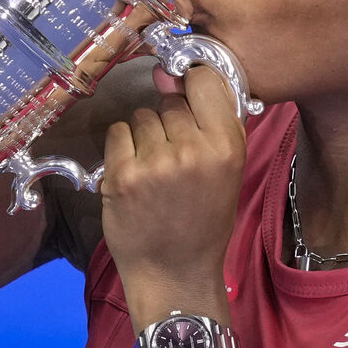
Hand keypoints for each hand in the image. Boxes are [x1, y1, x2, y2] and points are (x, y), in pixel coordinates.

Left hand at [100, 64, 245, 330]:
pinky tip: (134, 173)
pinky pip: (118, 132)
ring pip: (142, 115)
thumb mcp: (229, 171)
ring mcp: (154, 162)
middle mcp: (192, 150)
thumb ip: (214, 123)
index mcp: (226, 147)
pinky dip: (122, 148)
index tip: (187, 94)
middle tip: (173, 157)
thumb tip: (178, 75)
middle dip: (168, 122)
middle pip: (170, 102)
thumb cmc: (204, 221)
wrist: (175, 273)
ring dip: (143, 136)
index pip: (205, 81)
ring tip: (154, 170)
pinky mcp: (121, 174)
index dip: (193, 84)